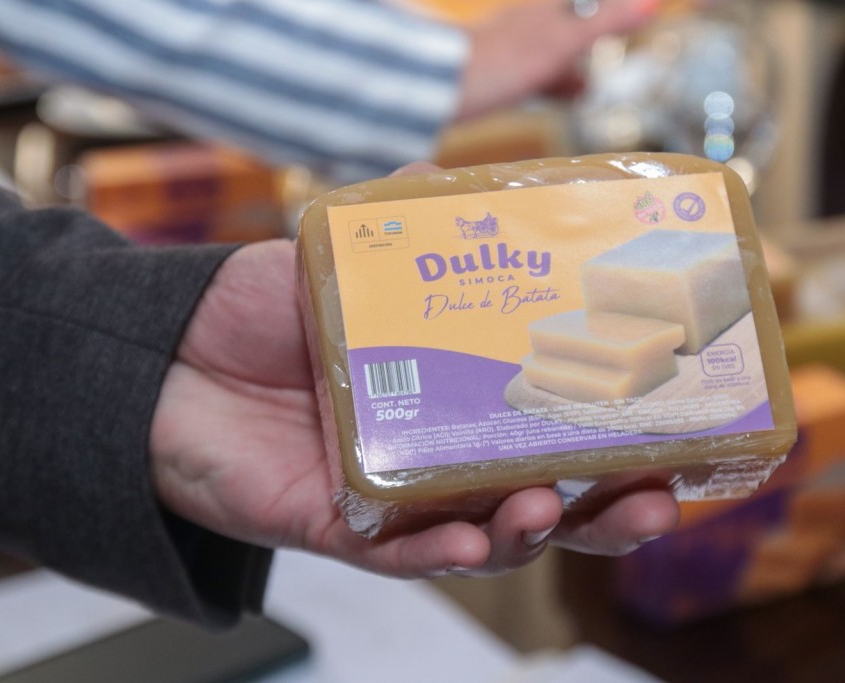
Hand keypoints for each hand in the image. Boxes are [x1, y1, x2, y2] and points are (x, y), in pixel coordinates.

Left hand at [149, 167, 678, 579]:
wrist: (167, 354)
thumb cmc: (263, 313)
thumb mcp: (345, 263)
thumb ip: (403, 229)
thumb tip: (441, 170)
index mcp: (463, 403)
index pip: (558, 431)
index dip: (619, 442)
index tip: (677, 431)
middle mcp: (443, 460)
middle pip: (544, 502)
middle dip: (605, 512)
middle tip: (652, 501)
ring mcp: (397, 500)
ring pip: (484, 540)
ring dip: (529, 533)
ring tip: (551, 507)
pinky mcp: (339, 526)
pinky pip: (398, 554)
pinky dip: (437, 551)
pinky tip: (471, 538)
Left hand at [457, 0, 660, 119]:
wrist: (439, 89)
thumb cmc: (502, 62)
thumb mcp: (563, 42)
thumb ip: (607, 22)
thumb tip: (652, 3)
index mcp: (546, 10)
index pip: (588, 10)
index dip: (609, 14)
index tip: (636, 16)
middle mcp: (528, 23)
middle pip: (569, 26)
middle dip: (588, 40)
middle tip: (613, 48)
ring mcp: (511, 48)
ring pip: (551, 53)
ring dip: (570, 69)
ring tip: (586, 88)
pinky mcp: (496, 74)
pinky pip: (533, 76)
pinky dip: (551, 85)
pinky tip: (557, 99)